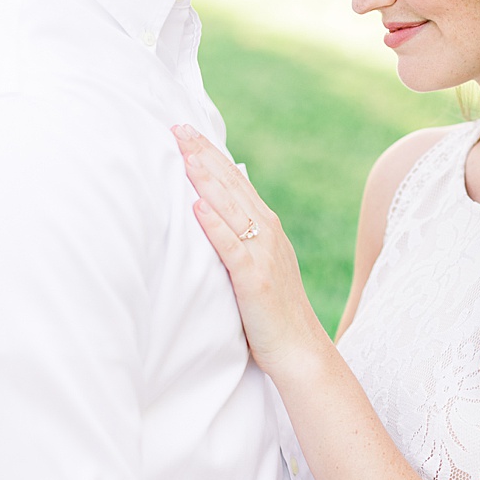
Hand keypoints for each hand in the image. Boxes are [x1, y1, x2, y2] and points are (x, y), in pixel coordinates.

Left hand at [174, 125, 324, 377]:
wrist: (302, 352)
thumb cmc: (273, 316)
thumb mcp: (256, 270)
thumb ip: (238, 243)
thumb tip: (209, 217)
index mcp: (268, 231)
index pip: (236, 183)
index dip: (211, 156)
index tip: (187, 132)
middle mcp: (269, 236)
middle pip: (232, 187)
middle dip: (204, 156)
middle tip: (177, 127)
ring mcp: (264, 257)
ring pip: (232, 209)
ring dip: (207, 181)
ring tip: (183, 155)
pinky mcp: (256, 281)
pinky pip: (232, 249)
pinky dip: (215, 226)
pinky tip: (197, 207)